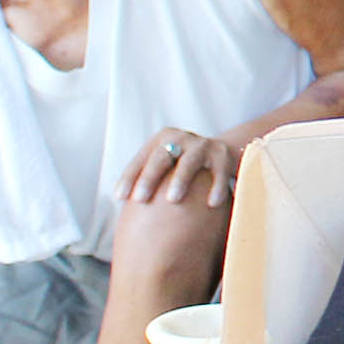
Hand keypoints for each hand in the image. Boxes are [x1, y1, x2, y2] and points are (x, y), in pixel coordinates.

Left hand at [116, 128, 237, 207]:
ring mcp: (202, 145)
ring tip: (172, 200)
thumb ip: (147, 177)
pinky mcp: (223, 155)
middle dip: (149, 178)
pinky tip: (211, 204)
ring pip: (189, 162)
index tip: (120, 197)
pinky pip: (219, 172)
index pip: (141, 158)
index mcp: (162, 140)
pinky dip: (216, 187)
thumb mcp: (167, 165)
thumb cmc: (184, 166)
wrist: (223, 152)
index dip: (130, 177)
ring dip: (180, 180)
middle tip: (140, 199)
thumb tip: (120, 204)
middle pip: (161, 157)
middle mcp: (181, 139)